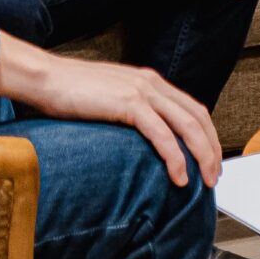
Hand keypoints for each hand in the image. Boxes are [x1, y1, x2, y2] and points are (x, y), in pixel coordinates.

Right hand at [0, 37, 220, 186]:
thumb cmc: (69, 92)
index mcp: (149, 81)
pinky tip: (179, 177)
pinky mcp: (129, 104)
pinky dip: (175, 157)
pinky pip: (162, 135)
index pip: (192, 108)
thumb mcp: (109, 99)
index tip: (210, 159)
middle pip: (198, 117)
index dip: (207, 135)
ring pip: (187, 126)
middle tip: (214, 177)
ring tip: (204, 181)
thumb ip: (129, 111)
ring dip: (201, 156)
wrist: (45, 77)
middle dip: (211, 149)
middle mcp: (152, 83)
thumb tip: (140, 137)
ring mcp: (142, 91)